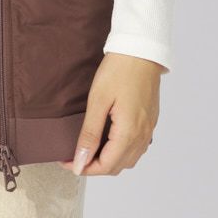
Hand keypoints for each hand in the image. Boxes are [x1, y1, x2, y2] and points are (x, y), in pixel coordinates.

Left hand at [59, 52, 164, 176]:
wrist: (141, 50)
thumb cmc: (119, 70)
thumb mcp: (98, 101)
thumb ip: (89, 134)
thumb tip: (81, 161)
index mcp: (129, 133)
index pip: (106, 166)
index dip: (84, 168)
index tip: (67, 162)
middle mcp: (142, 136)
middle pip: (117, 166)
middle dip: (95, 166)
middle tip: (75, 155)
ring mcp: (149, 129)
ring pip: (128, 159)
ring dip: (108, 160)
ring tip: (89, 148)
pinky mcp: (150, 121)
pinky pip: (136, 147)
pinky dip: (121, 150)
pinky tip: (108, 139)